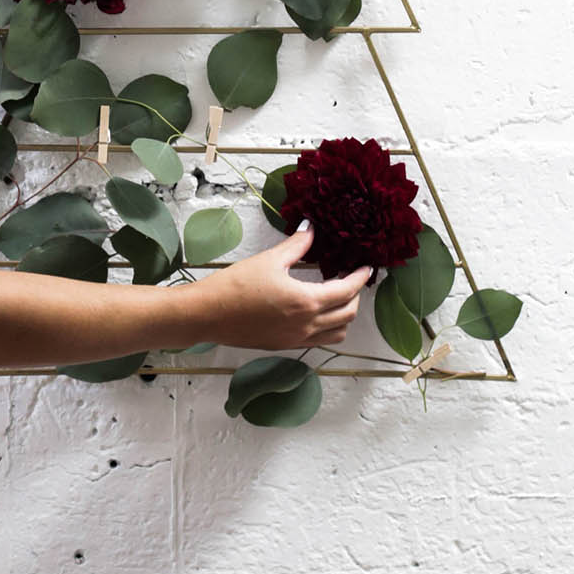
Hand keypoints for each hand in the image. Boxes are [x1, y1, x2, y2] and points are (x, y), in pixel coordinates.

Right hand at [199, 224, 369, 351]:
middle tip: (351, 279)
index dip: (360, 278)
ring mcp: (296, 339)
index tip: (366, 268)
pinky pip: (318, 341)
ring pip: (337, 334)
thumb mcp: (269, 260)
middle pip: (347, 315)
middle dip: (355, 296)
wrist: (207, 314)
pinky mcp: (284, 345)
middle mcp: (306, 325)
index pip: (347, 291)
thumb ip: (297, 245)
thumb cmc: (235, 285)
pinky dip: (327, 328)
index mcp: (306, 302)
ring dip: (344, 316)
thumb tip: (311, 228)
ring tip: (336, 297)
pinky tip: (315, 312)